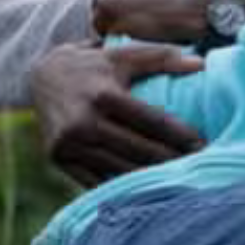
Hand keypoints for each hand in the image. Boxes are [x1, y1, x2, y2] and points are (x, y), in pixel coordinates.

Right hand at [28, 42, 205, 185]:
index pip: (151, 121)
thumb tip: (201, 64)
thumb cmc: (93, 65)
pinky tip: (143, 189)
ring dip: (149, 177)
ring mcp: (69, 145)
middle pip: (138, 149)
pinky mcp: (58, 159)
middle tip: (199, 166)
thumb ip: (162, 57)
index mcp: (103, 95)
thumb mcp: (123, 55)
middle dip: (171, 159)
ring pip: (119, 168)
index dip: (180, 134)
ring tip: (176, 179)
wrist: (40, 76)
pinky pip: (95, 181)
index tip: (203, 143)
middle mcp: (84, 122)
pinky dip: (119, 186)